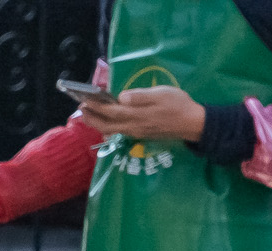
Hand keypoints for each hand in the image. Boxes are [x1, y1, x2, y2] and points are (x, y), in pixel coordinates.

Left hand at [76, 85, 206, 141]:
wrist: (192, 124)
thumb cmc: (178, 105)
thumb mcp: (161, 94)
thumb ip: (140, 96)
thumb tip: (121, 97)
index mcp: (136, 114)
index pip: (110, 111)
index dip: (95, 106)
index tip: (84, 100)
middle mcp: (132, 126)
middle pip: (105, 124)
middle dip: (91, 117)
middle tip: (80, 109)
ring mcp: (135, 132)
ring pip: (111, 130)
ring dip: (97, 123)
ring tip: (88, 116)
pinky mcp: (139, 135)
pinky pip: (119, 133)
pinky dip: (108, 128)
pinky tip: (105, 124)